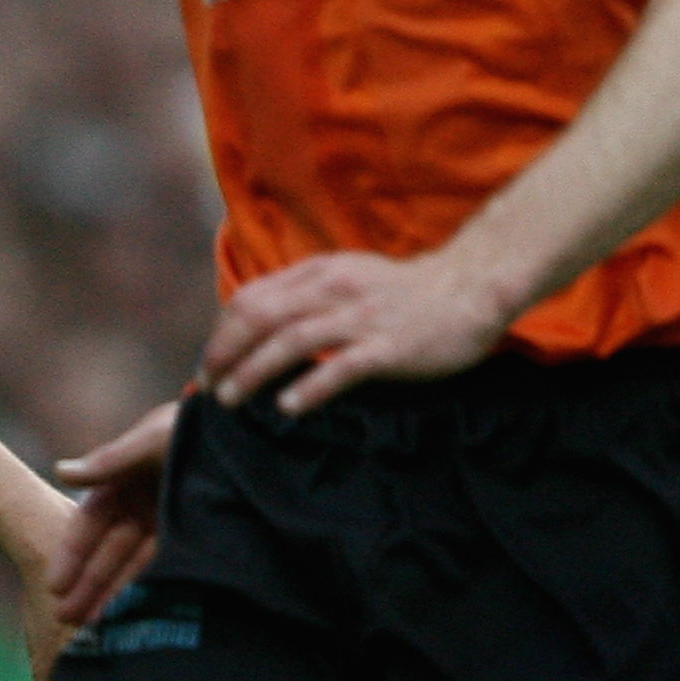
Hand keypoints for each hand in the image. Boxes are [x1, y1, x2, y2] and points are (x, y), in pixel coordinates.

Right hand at [49, 399, 176, 629]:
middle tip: (66, 618)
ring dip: (114, 595)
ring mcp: (168, 524)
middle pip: (109, 551)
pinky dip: (149, 590)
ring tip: (95, 628)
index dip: (72, 554)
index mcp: (124, 480)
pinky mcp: (195, 538)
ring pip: (134, 565)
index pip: (90, 523)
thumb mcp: (154, 438)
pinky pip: (166, 569)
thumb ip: (110, 460)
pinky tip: (134, 616)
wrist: (254, 433)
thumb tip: (60, 472)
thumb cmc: (197, 427)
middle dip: (87, 584)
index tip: (55, 585)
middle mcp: (142, 505)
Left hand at [198, 245, 514, 414]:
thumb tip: (258, 323)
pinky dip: (310, 387)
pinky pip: (342, 367)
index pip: (252, 299)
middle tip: (207, 386)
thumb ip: (305, 294)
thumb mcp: (347, 277)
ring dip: (253, 372)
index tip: (210, 363)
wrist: (472, 287)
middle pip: (261, 318)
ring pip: (291, 341)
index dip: (222, 332)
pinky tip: (288, 407)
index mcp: (319, 273)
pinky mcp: (389, 347)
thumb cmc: (404, 292)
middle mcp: (334, 290)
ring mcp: (362, 318)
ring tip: (230, 399)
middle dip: (225, 354)